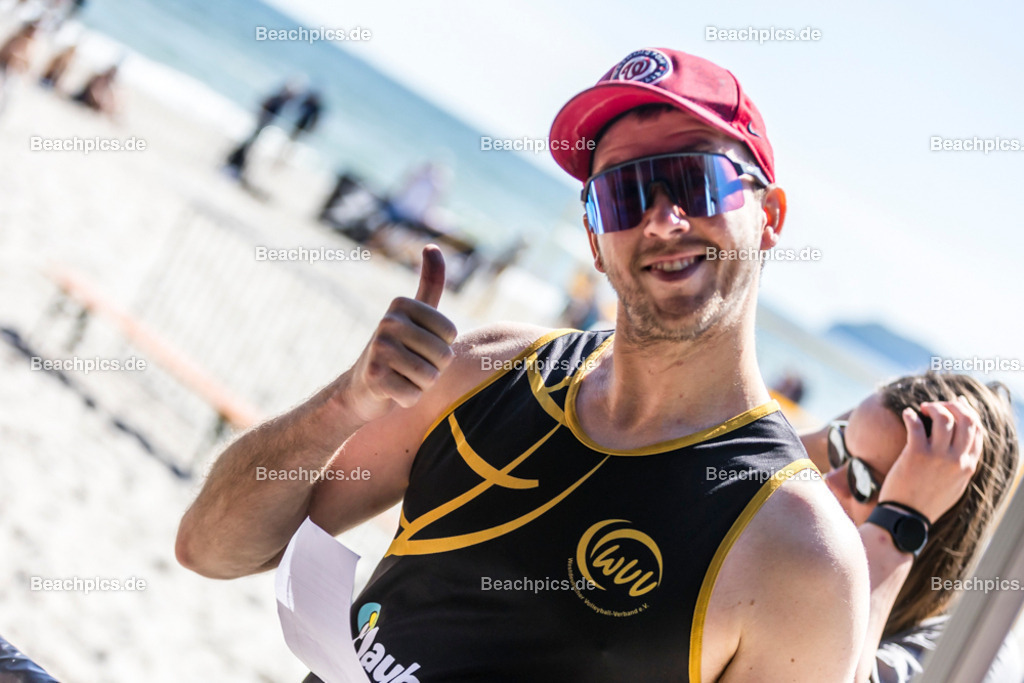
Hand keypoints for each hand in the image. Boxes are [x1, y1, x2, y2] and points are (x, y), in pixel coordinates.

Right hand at [342, 245, 457, 423]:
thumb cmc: (398, 351)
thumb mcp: (414, 316)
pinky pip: (414, 395)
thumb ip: (429, 284)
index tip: (419, 346)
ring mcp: (378, 349)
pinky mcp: (375, 377)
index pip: (450, 333)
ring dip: (421, 385)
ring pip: (430, 377)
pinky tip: (392, 391)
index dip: (441, 347)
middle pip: (443, 356)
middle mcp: (387, 322)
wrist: (361, 388)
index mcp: (400, 304)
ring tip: (402, 377)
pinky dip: (408, 399)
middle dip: (433, 369)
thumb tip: (432, 246)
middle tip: (410, 366)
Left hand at [876, 396, 983, 523]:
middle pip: (966, 420)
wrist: (907, 517)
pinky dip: (911, 415)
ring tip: (921, 409)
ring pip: (945, 418)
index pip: (978, 431)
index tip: (958, 402)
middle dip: (953, 405)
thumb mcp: (955, 484)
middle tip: (936, 405)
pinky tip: (907, 414)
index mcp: (969, 465)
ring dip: (934, 407)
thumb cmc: (926, 501)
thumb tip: (959, 445)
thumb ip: (961, 465)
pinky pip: (917, 425)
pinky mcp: (916, 454)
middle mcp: (957, 459)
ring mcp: (938, 457)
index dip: (969, 412)